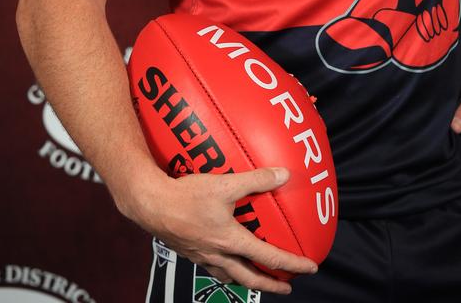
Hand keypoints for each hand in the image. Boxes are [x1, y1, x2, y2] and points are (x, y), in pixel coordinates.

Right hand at [123, 165, 317, 294]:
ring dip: (248, 280)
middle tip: (287, 287)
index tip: (309, 267)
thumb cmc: (186, 195)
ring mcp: (202, 256)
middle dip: (271, 284)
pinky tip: (224, 260)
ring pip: (230, 276)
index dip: (291, 264)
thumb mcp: (225, 184)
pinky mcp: (190, 251)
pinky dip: (226, 270)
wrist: (151, 204)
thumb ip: (256, 180)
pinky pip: (213, 267)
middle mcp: (218, 254)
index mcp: (230, 241)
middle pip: (249, 278)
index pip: (268, 258)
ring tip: (257, 279)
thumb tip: (283, 174)